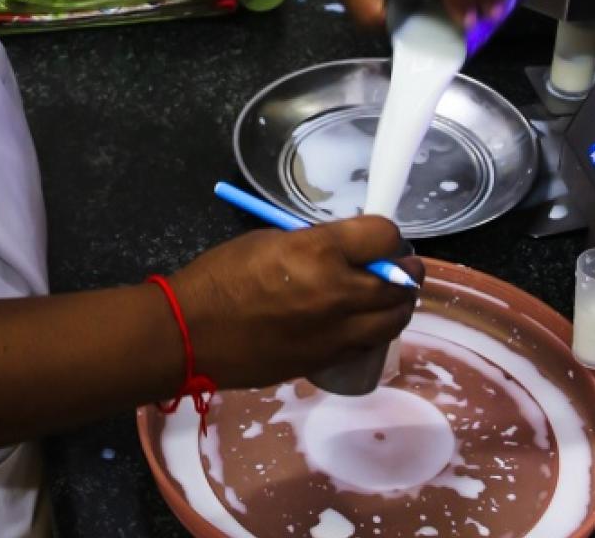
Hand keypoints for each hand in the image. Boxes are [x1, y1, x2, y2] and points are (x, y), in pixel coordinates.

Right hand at [167, 216, 423, 389]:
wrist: (190, 334)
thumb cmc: (220, 278)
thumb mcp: (270, 241)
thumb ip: (316, 243)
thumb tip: (348, 249)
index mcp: (320, 251)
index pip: (385, 236)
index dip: (388, 235)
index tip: (382, 239)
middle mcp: (338, 292)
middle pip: (401, 281)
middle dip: (405, 270)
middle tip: (396, 266)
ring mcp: (336, 332)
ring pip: (394, 319)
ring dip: (396, 304)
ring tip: (383, 296)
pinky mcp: (328, 360)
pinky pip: (370, 344)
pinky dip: (373, 330)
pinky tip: (359, 322)